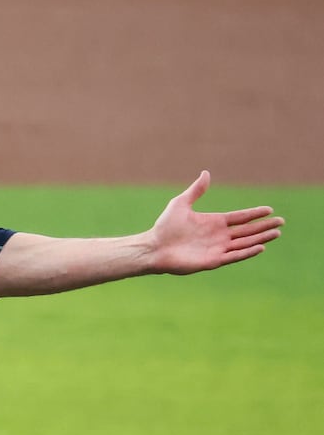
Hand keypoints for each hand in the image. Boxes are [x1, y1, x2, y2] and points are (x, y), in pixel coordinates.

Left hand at [149, 171, 282, 273]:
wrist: (153, 247)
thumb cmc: (165, 227)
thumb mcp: (181, 203)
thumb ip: (196, 190)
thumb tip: (206, 173)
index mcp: (214, 222)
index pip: (240, 218)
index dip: (254, 214)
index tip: (269, 209)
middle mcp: (219, 236)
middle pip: (247, 231)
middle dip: (264, 226)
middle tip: (281, 222)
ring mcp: (217, 248)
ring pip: (244, 243)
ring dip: (260, 238)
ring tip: (276, 233)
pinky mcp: (213, 261)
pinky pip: (234, 256)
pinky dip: (247, 252)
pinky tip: (260, 247)